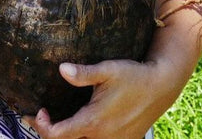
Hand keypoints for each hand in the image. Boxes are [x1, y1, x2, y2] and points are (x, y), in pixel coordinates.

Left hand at [26, 59, 183, 138]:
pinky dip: (86, 137)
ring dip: (69, 136)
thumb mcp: (107, 70)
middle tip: (43, 117)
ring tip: (60, 122)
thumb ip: (83, 73)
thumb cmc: (133, 76)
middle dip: (50, 132)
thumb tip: (61, 69)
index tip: (40, 111)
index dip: (42, 126)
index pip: (57, 135)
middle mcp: (101, 137)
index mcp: (93, 121)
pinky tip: (83, 125)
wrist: (162, 86)